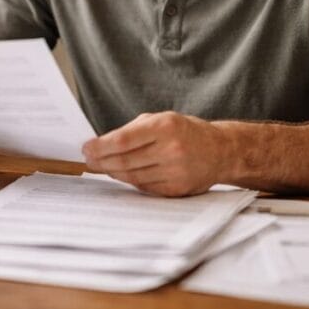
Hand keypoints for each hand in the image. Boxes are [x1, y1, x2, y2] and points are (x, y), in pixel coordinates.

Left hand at [81, 112, 228, 196]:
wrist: (221, 151)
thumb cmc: (185, 132)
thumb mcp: (162, 119)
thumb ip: (132, 130)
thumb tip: (101, 144)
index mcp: (166, 126)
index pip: (123, 140)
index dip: (100, 146)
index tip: (86, 148)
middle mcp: (171, 149)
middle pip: (124, 161)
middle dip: (101, 161)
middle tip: (89, 160)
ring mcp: (175, 172)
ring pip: (131, 177)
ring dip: (112, 172)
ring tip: (102, 166)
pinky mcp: (177, 189)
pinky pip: (144, 187)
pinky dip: (130, 181)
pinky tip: (123, 174)